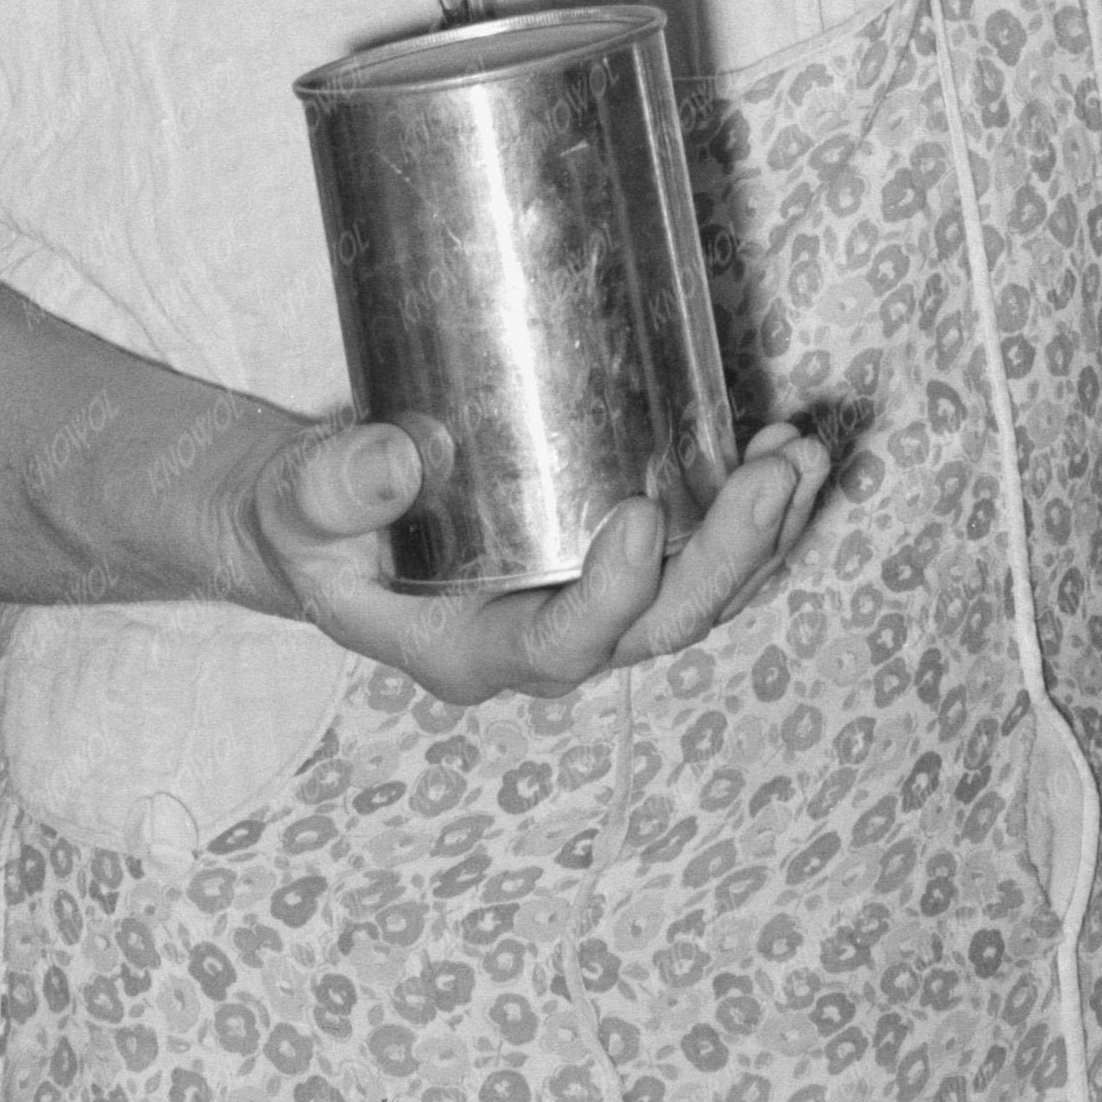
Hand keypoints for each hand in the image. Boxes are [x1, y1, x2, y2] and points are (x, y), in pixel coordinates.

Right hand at [240, 411, 832, 703]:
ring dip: (763, 533)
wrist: (331, 527)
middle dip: (725, 557)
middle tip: (770, 473)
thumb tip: (388, 461)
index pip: (560, 649)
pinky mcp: (621, 557)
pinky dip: (754, 510)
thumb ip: (333, 487)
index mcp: (473, 651)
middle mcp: (550, 640)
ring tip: (802, 454)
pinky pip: (704, 552)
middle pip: (660, 626)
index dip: (611, 596)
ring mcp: (594, 603)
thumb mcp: (300, 506)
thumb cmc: (312, 525)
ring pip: (700, 595)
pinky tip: (790, 449)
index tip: (638, 514)